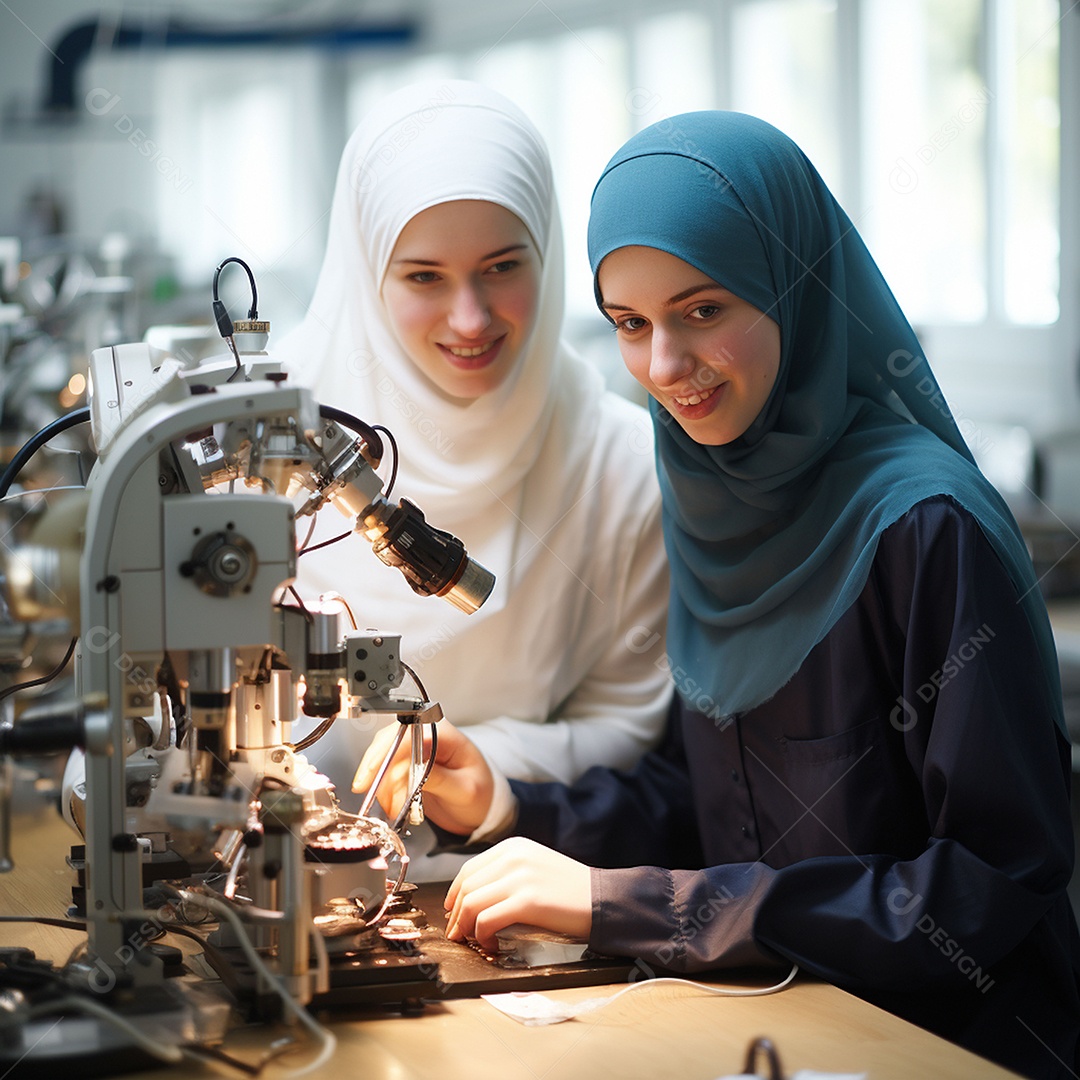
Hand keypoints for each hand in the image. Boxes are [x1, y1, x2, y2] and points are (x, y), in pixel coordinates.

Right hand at [351, 719, 493, 836]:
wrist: (483, 804)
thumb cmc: (481, 792)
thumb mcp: (466, 790)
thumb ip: (440, 780)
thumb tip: (413, 773)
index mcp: (446, 734)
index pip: (410, 734)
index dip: (388, 752)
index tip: (374, 772)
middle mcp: (428, 735)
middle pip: (390, 741)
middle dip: (375, 766)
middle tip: (366, 790)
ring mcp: (416, 749)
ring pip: (383, 756)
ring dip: (380, 782)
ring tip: (391, 806)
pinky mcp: (408, 764)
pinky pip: (386, 771)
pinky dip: (384, 788)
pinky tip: (391, 803)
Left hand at [443, 837, 592, 951]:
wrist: (603, 899)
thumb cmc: (570, 890)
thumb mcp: (534, 868)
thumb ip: (506, 874)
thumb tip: (473, 899)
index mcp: (513, 847)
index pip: (469, 869)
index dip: (455, 893)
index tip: (452, 911)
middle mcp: (513, 856)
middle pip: (467, 887)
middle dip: (456, 914)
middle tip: (457, 933)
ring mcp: (520, 877)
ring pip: (471, 903)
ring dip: (465, 927)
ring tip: (472, 941)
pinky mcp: (527, 900)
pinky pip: (486, 920)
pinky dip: (481, 936)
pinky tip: (491, 945)